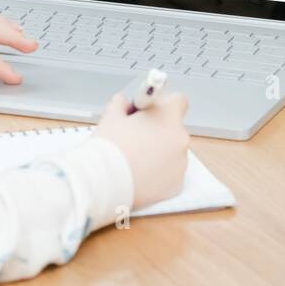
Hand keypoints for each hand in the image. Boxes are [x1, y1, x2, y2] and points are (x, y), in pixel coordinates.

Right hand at [94, 92, 190, 209]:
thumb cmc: (108, 149)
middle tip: (135, 138)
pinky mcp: (176, 185)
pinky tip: (139, 174)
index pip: (179, 101)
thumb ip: (121, 104)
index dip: (163, 105)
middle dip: (157, 131)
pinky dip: (158, 174)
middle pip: (173, 129)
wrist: (104, 183)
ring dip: (158, 153)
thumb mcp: (110, 116)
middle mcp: (180, 139)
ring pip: (172, 152)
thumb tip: (123, 103)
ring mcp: (180, 163)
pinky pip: (170, 174)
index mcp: (167, 117)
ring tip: (134, 160)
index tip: (149, 112)